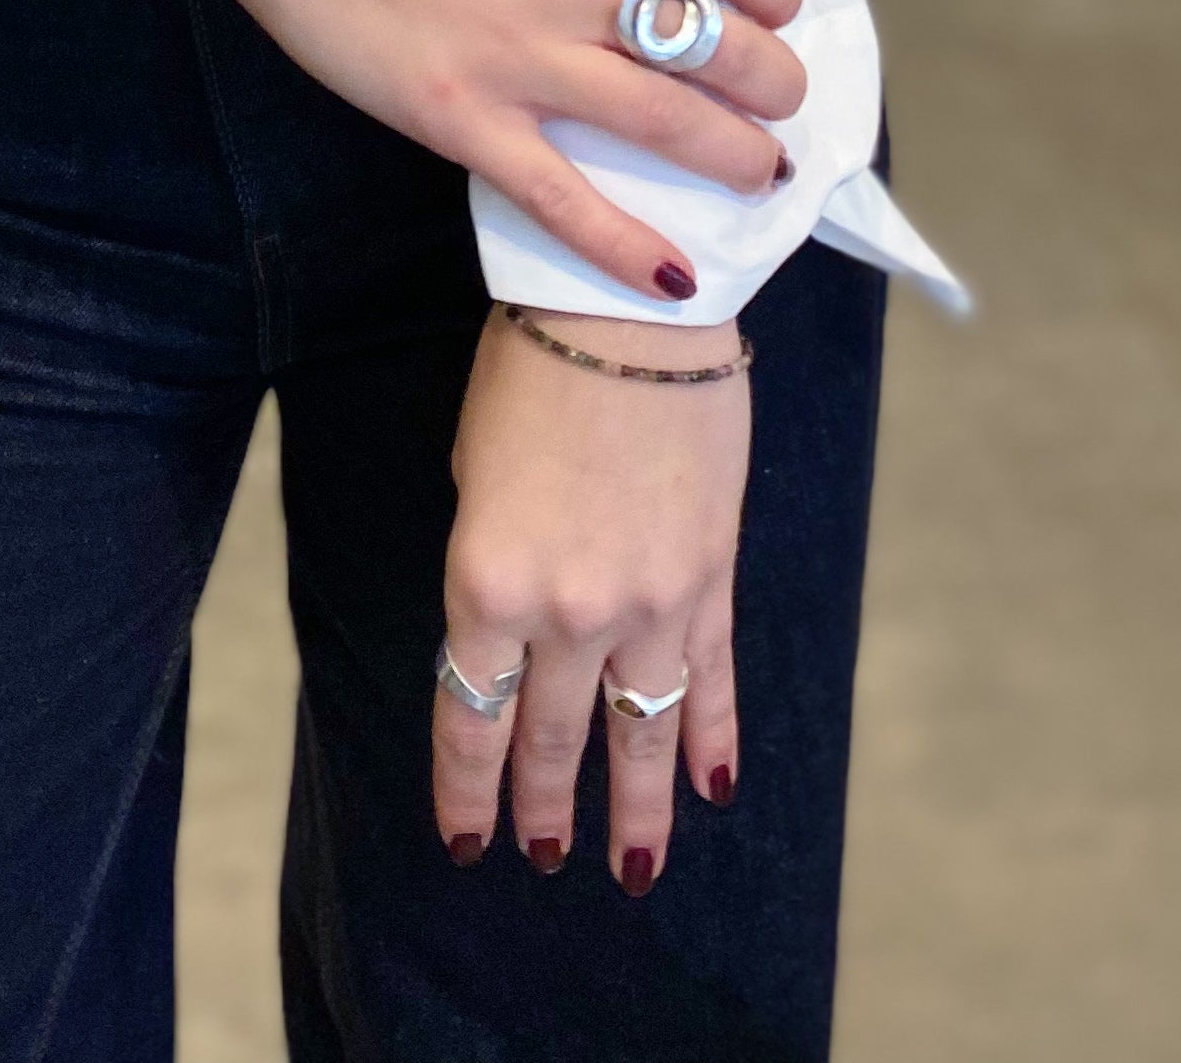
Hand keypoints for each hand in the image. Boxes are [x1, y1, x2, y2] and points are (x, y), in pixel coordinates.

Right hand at [63, 0, 803, 303]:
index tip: (778, 14)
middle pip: (724, 47)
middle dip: (776, 89)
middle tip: (778, 111)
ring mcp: (521, 56)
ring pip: (670, 121)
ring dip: (735, 160)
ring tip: (758, 178)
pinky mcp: (462, 117)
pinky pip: (566, 199)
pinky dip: (628, 247)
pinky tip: (673, 279)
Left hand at [435, 305, 746, 885]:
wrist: (632, 311)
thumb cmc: (533, 372)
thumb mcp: (475, 472)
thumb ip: (492, 565)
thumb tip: (510, 628)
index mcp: (487, 584)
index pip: (471, 716)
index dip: (467, 790)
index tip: (467, 843)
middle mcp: (567, 614)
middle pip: (552, 740)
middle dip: (542, 807)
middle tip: (542, 857)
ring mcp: (648, 607)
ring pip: (639, 737)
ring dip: (636, 811)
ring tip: (632, 870)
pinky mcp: (709, 583)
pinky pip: (710, 685)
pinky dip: (712, 743)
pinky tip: (713, 790)